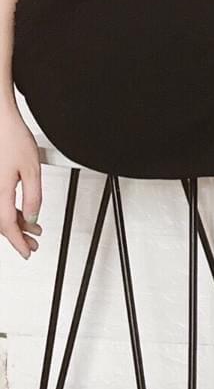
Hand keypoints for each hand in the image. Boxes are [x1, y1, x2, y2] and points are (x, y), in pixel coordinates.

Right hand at [0, 107, 42, 258]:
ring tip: (34, 230)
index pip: (6, 225)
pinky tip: (24, 213)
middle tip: (33, 244)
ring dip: (16, 223)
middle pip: (0, 221)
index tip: (27, 252)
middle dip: (18, 235)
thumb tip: (32, 219)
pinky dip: (10, 209)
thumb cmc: (11, 136)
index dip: (18, 242)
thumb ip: (33, 197)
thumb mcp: (32, 170)